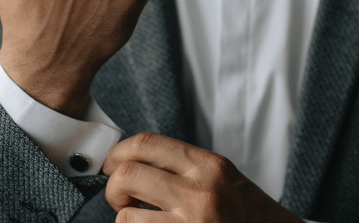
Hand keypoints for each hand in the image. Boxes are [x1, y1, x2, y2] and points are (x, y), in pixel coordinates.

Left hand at [103, 132, 304, 222]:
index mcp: (208, 166)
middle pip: (128, 174)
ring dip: (126, 220)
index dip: (118, 152)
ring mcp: (192, 222)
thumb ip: (183, 167)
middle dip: (114, 188)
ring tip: (141, 220)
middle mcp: (200, 191)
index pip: (147, 143)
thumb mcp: (221, 178)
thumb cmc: (247, 214)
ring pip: (126, 216)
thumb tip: (132, 161)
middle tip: (122, 198)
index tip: (112, 163)